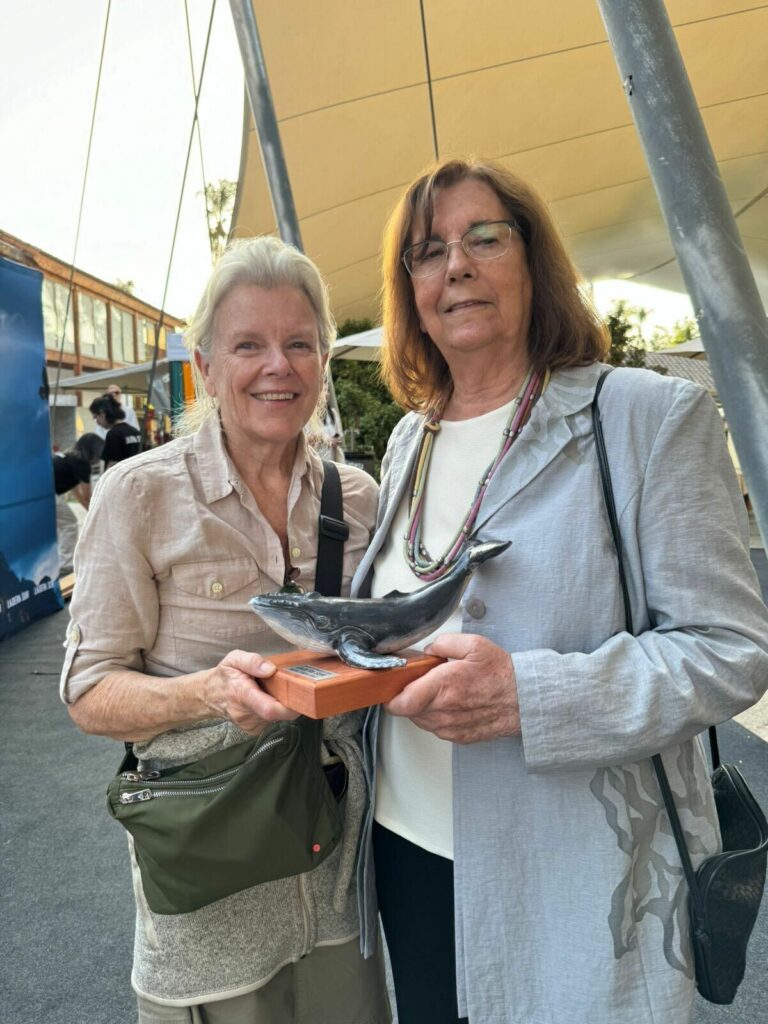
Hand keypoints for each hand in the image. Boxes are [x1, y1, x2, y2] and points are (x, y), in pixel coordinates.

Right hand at [205, 650, 298, 733]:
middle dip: (289, 700)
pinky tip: (266, 699)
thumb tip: (271, 669)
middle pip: (279, 713)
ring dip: (281, 704)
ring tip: (273, 691)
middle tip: (289, 686)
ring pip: (278, 717)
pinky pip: (273, 720)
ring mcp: (250, 724)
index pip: (270, 709)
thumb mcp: (234, 659)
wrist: (210, 695)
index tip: (303, 697)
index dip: (290, 707)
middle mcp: (246, 714)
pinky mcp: (254, 729)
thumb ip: (252, 661)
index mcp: (243, 694)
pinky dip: (274, 709)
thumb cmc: (224, 676)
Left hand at [385, 634, 519, 743]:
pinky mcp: (459, 737)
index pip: (402, 702)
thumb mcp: (473, 644)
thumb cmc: (502, 673)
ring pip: (421, 721)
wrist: (525, 700)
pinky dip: (437, 717)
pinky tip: (451, 704)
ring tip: (440, 692)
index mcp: (444, 686)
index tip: (391, 687)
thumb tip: (427, 650)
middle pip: (408, 711)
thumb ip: (443, 642)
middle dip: (409, 697)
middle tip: (421, 683)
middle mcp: (444, 711)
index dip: (391, 697)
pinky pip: (436, 729)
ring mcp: (451, 727)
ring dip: (423, 708)